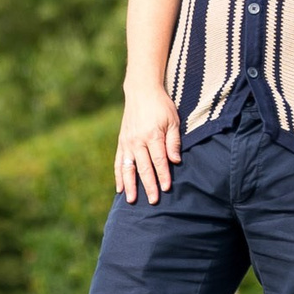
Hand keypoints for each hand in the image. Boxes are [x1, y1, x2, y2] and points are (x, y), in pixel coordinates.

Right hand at [115, 82, 182, 203]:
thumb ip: (173, 141)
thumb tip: (175, 161)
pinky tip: (120, 188)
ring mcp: (127, 142)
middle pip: (143, 167)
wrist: (141, 92)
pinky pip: (118, 162)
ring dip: (130, 185)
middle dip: (149, 185)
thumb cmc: (161, 106)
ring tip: (131, 200)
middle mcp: (137, 141)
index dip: (163, 175)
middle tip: (153, 201)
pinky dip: (118, 176)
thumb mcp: (173, 120)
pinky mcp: (121, 142)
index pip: (159, 160)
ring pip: (127, 168)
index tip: (166, 188)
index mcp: (152, 135)